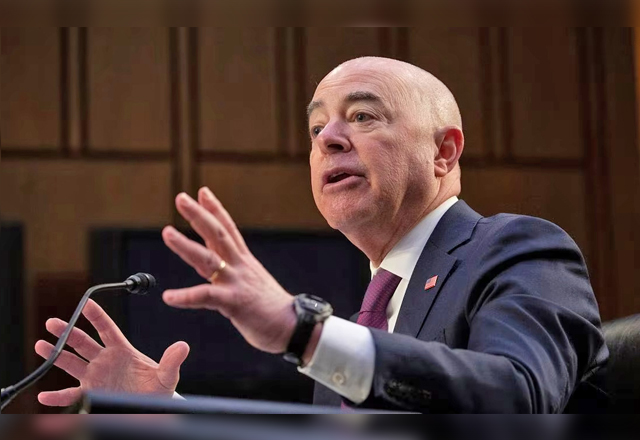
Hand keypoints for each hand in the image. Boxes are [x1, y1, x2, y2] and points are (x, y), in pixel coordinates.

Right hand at [34, 299, 189, 406]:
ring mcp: (95, 376)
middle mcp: (105, 360)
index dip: (97, 316)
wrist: (152, 407)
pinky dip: (57, 396)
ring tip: (40, 345)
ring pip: (71, 363)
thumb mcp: (167, 375)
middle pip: (82, 342)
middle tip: (52, 323)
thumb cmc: (159, 389)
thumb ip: (172, 361)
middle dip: (67, 332)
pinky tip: (44, 396)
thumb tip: (183, 346)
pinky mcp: (91, 394)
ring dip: (56, 355)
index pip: (107, 329)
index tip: (86, 302)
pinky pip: (70, 395)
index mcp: (122, 350)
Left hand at [161, 187, 297, 353]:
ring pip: (208, 259)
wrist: (294, 326)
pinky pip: (206, 297)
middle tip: (181, 198)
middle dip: (198, 215)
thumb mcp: (252, 281)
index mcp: (245, 261)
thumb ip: (232, 269)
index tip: (202, 192)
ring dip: (186, 245)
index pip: (228, 229)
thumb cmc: (272, 308)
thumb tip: (215, 261)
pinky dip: (185, 297)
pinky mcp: (235, 302)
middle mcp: (240, 266)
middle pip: (217, 234)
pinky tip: (168, 297)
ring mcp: (237, 282)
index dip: (215, 209)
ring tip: (167, 232)